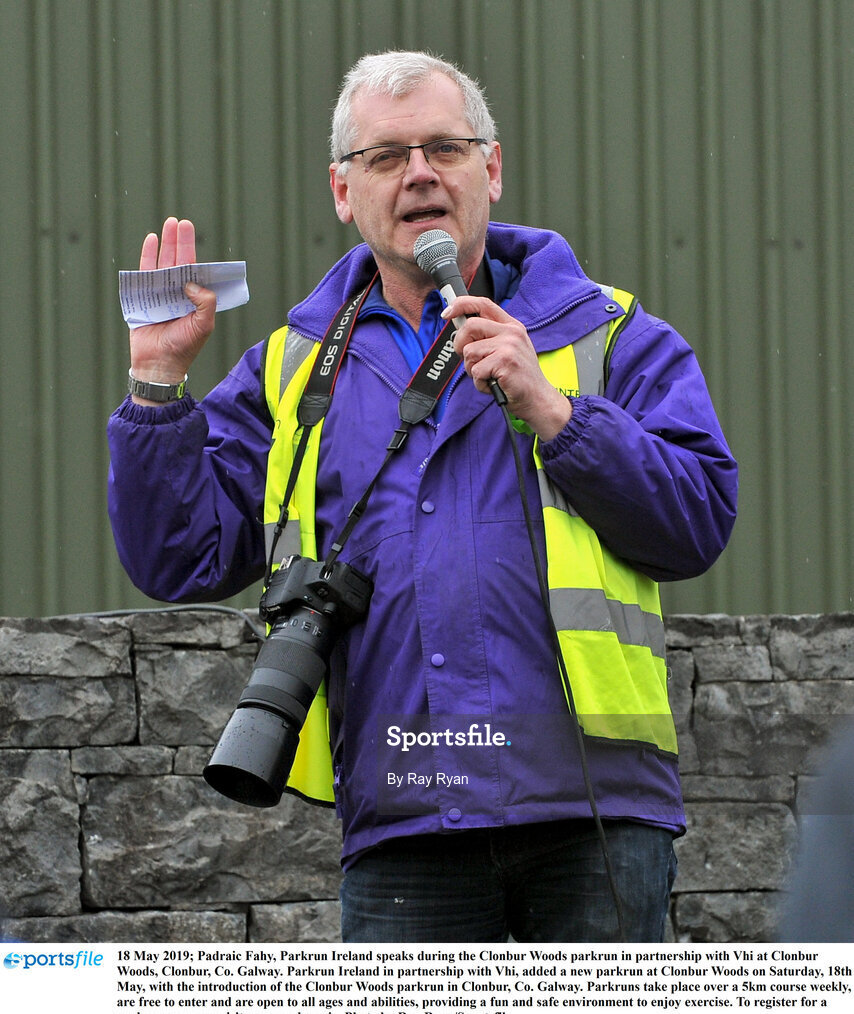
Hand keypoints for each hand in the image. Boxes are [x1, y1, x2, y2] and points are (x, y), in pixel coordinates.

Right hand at [128, 218, 215, 397]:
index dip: (195, 253)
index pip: (196, 271)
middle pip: (179, 261)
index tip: (195, 235)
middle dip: (181, 241)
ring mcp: (159, 294)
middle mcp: (177, 293)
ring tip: (169, 224)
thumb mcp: (203, 325)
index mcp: (193, 299)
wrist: (158, 365)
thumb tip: (192, 282)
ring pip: (163, 263)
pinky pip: (144, 273)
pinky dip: (147, 256)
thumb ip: (206, 303)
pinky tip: (151, 240)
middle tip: (181, 222)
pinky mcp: (142, 298)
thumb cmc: (184, 348)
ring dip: (166, 244)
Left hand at [444, 295, 572, 440]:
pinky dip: (480, 383)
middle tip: (470, 360)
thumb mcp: (507, 350)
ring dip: (472, 369)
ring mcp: (509, 346)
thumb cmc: (518, 378)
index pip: (482, 303)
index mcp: (511, 326)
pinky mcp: (505, 362)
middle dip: (460, 345)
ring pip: (469, 352)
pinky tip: (493, 385)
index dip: (461, 305)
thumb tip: (459, 329)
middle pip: (470, 326)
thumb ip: (487, 338)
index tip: (447, 313)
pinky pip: (476, 371)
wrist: (537, 399)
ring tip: (489, 376)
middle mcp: (511, 332)